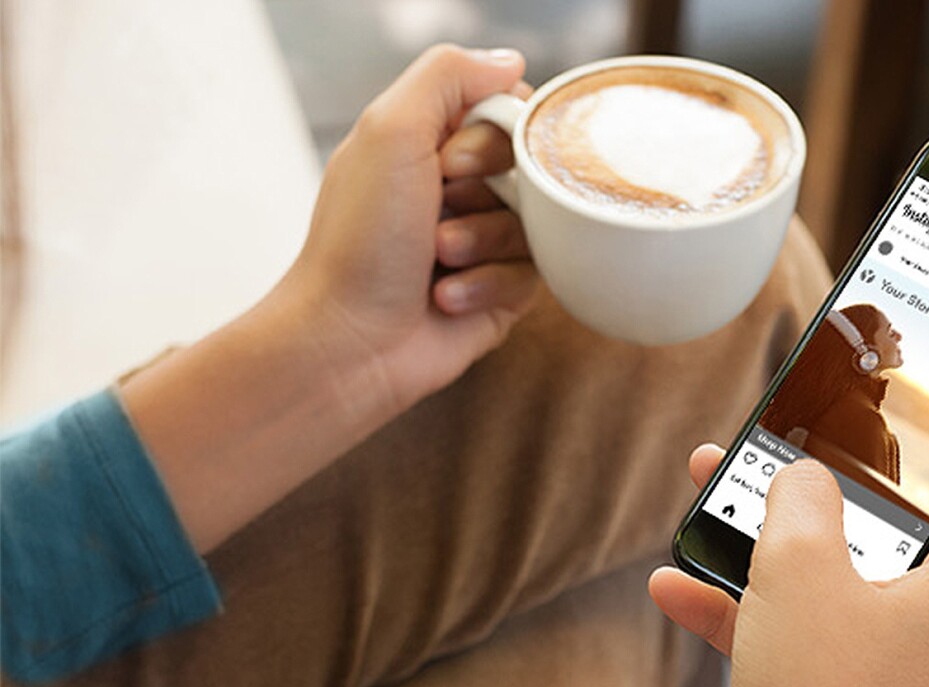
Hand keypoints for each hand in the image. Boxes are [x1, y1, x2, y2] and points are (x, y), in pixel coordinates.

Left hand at [277, 44, 538, 414]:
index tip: (452, 161)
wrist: (350, 340)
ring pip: (536, 224)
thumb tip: (512, 61)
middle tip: (440, 211)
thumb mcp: (390, 130)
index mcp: (430, 144)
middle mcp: (459, 189)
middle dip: (485, 193)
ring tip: (437, 261)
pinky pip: (533, 274)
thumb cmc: (357, 241)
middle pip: (529, 168)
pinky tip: (446, 298)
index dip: (494, 137)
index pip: (509, 112)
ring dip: (482, 242)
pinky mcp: (502, 293)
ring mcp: (483, 242)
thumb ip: (448, 73)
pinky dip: (487, 285)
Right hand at [650, 390, 928, 686]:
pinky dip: (751, 600)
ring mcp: (902, 649)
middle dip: (852, 457)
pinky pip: (807, 620)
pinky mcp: (854, 682)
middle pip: (920, 507)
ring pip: (849, 559)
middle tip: (823, 412)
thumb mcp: (801, 577)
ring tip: (721, 484)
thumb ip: (798, 501)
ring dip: (779, 524)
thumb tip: (797, 477)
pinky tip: (683, 585)